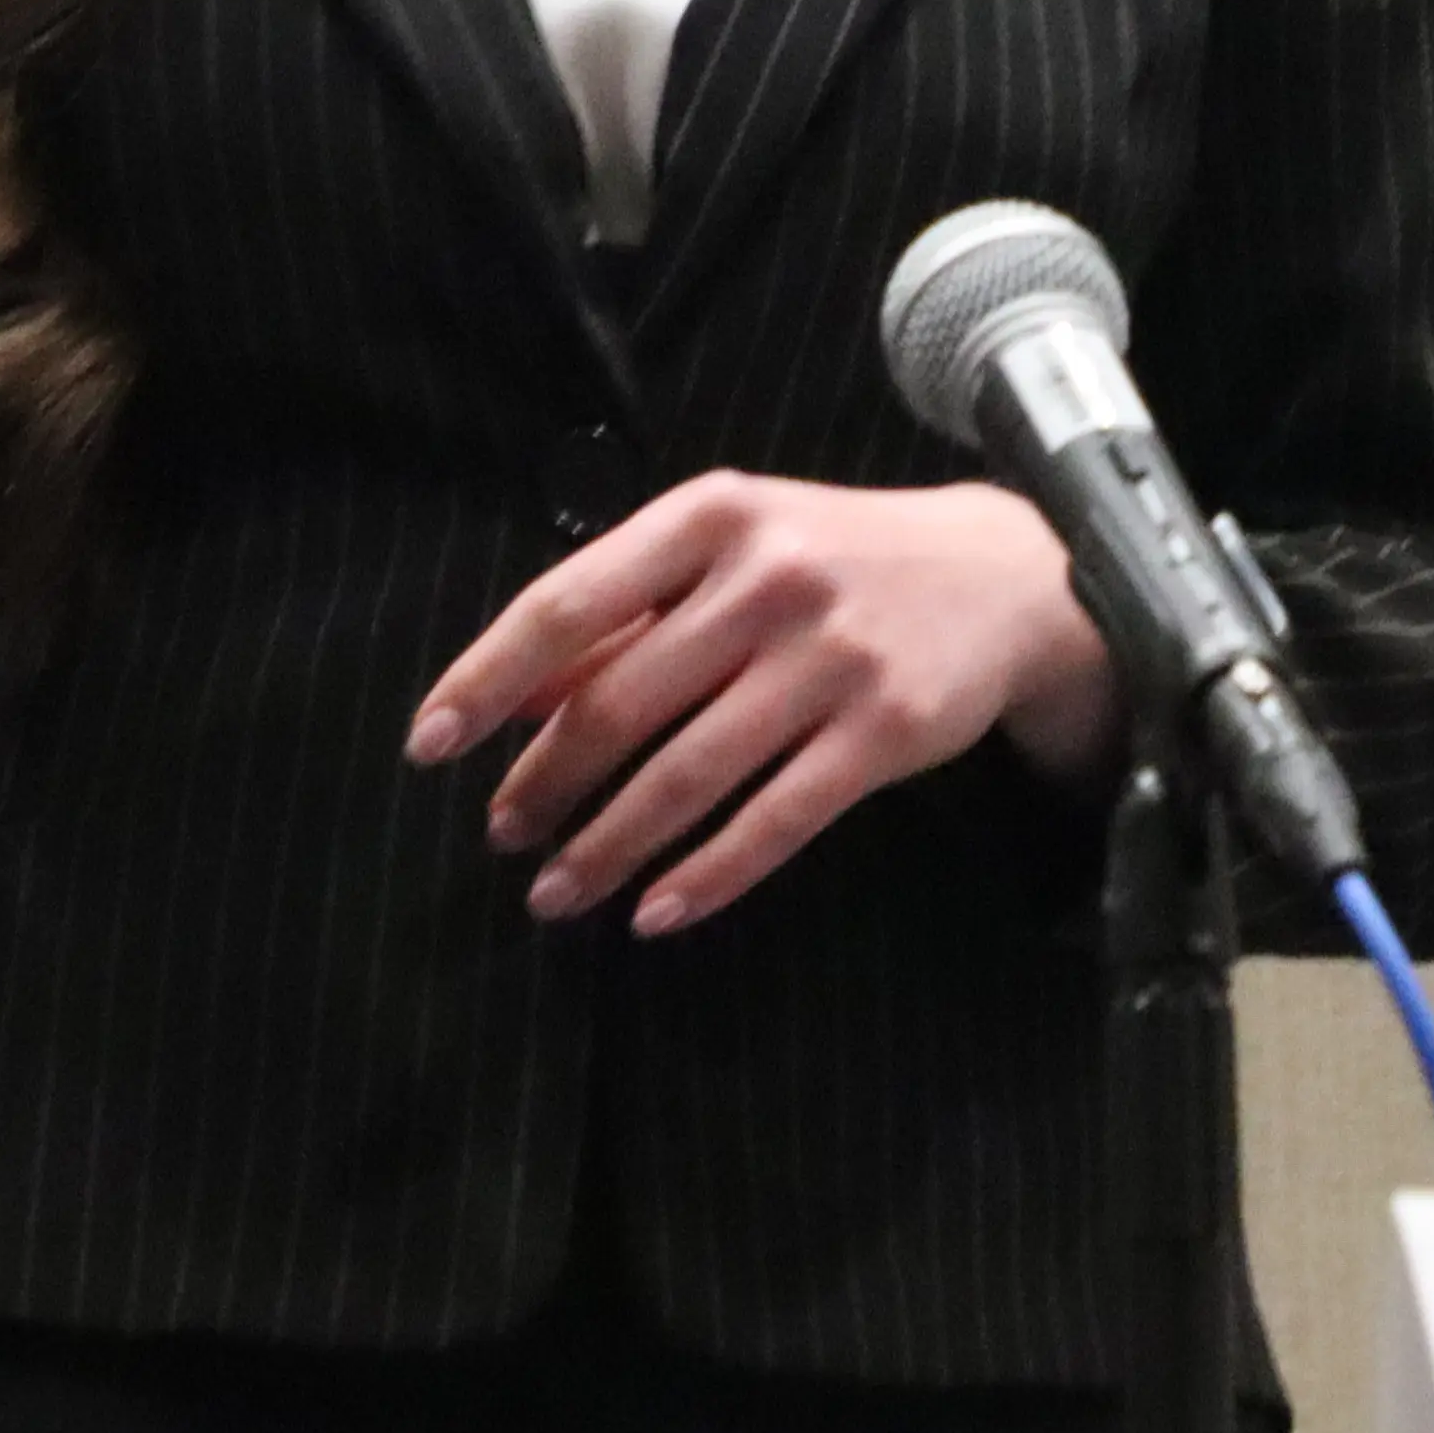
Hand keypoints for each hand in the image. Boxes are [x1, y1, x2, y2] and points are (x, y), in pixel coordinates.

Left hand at [403, 475, 1119, 935]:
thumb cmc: (833, 561)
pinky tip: (656, 913)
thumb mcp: (731, 551)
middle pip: (619, 703)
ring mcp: (831, 657)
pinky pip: (776, 821)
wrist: (1004, 575)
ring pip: (687, 775)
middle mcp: (767, 580)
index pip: (567, 604)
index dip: (486, 679)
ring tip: (555, 893)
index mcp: (710, 519)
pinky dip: (707, 876)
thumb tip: (510, 699)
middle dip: (544, 782)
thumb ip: (626, 612)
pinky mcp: (885, 732)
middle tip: (503, 838)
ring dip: (607, 846)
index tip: (429, 745)